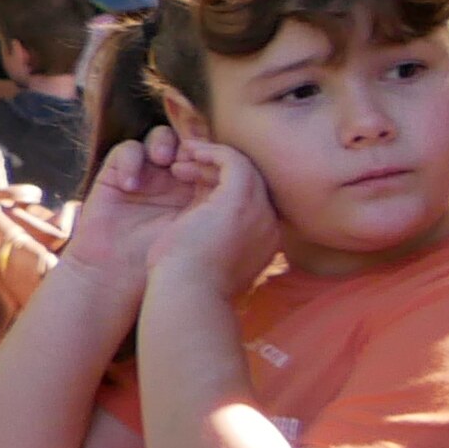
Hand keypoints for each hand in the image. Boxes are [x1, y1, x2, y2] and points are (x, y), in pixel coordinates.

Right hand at [65, 126, 220, 287]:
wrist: (129, 282)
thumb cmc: (185, 257)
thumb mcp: (232, 213)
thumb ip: (240, 178)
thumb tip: (231, 151)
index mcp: (213, 197)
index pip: (220, 159)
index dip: (217, 154)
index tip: (209, 162)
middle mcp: (181, 186)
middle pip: (191, 144)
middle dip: (191, 148)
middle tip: (184, 163)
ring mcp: (148, 181)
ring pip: (160, 140)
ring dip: (163, 144)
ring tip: (163, 161)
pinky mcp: (116, 179)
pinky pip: (126, 151)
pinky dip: (131, 161)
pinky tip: (132, 186)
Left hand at [137, 130, 280, 311]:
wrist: (189, 295)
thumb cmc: (188, 284)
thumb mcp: (207, 255)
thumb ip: (214, 237)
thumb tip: (200, 225)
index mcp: (262, 239)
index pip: (249, 199)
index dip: (220, 184)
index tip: (191, 181)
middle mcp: (268, 224)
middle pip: (249, 181)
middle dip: (215, 169)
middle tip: (185, 165)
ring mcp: (259, 212)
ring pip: (243, 168)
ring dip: (211, 159)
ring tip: (180, 161)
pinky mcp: (241, 200)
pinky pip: (234, 160)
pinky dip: (213, 152)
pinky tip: (190, 152)